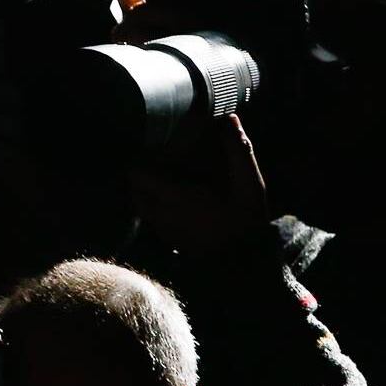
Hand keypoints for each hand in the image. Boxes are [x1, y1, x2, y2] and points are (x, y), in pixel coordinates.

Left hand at [130, 114, 270, 257]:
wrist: (247, 266)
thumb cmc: (247, 224)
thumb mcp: (250, 185)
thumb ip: (238, 151)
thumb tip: (229, 119)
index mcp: (179, 199)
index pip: (140, 177)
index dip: (136, 160)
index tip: (140, 145)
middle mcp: (166, 216)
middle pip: (135, 193)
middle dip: (136, 176)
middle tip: (146, 159)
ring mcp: (168, 233)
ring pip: (142, 209)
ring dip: (143, 193)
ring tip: (155, 178)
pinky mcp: (173, 244)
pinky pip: (153, 222)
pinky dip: (152, 209)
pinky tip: (169, 202)